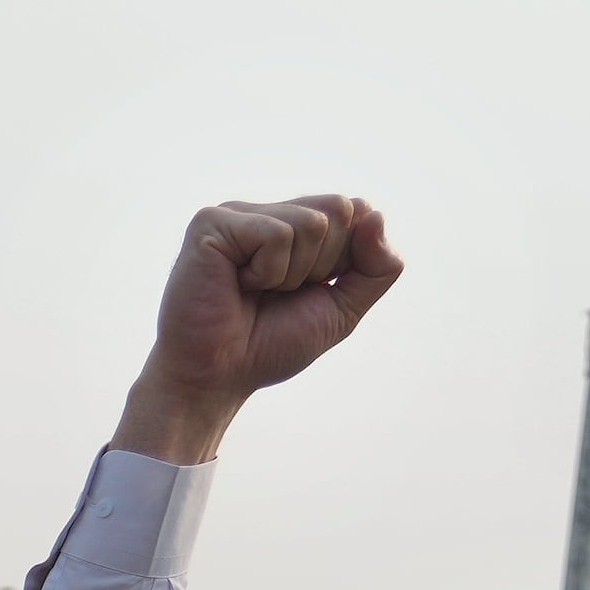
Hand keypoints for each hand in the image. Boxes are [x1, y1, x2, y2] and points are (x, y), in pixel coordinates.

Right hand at [118, 196, 401, 461]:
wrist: (214, 380)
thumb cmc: (268, 346)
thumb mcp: (342, 308)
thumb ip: (378, 267)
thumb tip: (376, 214)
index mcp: (293, 223)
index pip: (357, 210)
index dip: (346, 258)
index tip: (305, 291)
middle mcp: (267, 211)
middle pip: (340, 209)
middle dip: (323, 264)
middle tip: (277, 293)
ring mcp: (237, 212)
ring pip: (311, 223)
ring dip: (291, 274)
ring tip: (253, 291)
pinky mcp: (212, 222)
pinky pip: (276, 235)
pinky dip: (267, 273)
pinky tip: (236, 285)